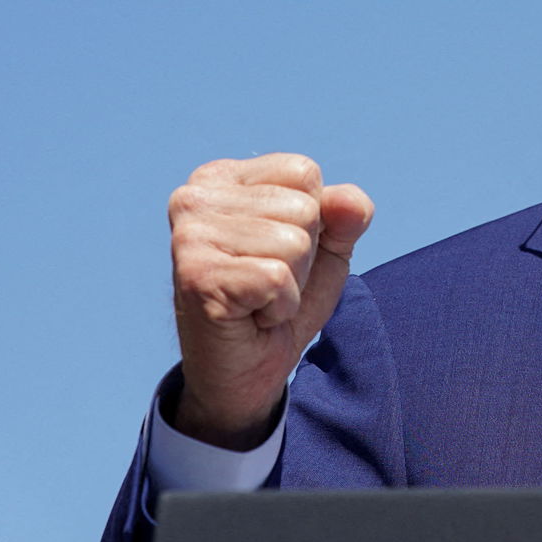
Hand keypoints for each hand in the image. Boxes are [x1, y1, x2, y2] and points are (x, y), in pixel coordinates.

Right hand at [168, 154, 373, 448]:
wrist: (249, 370)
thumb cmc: (282, 296)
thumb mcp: (328, 246)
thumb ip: (346, 214)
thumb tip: (351, 202)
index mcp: (222, 177)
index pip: (304, 172)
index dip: (315, 218)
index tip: (279, 250)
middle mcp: (194, 198)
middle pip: (304, 208)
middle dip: (303, 255)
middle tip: (267, 282)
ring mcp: (189, 237)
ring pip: (294, 243)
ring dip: (290, 283)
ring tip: (258, 298)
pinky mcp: (195, 278)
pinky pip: (277, 279)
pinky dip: (279, 306)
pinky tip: (251, 315)